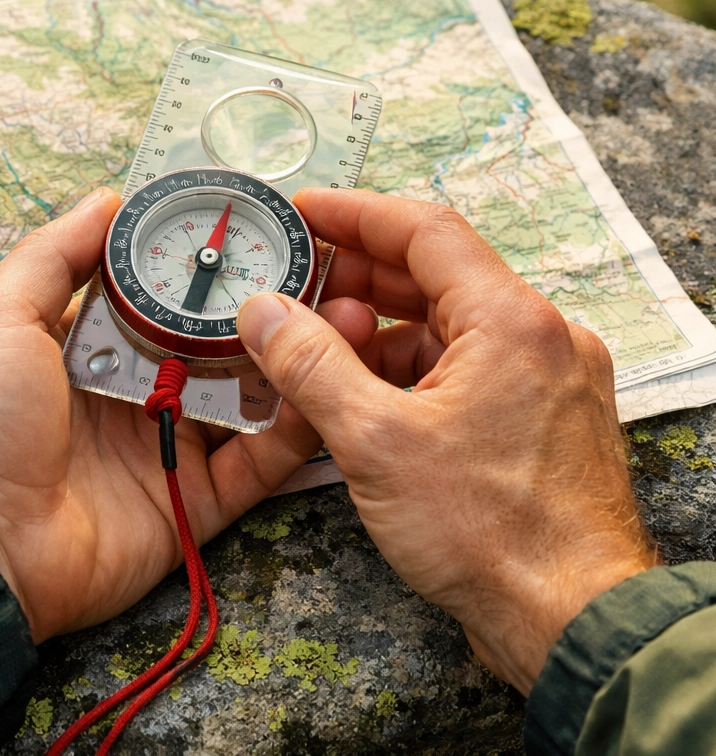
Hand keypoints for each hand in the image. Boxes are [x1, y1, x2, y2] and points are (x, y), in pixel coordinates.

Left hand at [0, 187, 323, 642]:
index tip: (252, 228)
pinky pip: (256, 463)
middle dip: (265, 310)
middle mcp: (138, 389)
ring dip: (292, 362)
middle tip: (316, 272)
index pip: (163, 295)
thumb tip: (108, 199)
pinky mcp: (194, 500)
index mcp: (93, 344)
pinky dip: (292, 432)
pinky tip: (320, 391)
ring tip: (339, 320)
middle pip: (216, 342)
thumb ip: (55, 256)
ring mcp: (169, 445)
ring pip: (248, 396)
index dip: (204, 265)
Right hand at [237, 189, 655, 694]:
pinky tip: (366, 394)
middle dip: (360, 275)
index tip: (305, 212)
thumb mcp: (375, 440)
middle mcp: (539, 337)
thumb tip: (263, 312)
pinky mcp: (538, 418)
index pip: (425, 230)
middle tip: (297, 280)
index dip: (355, 213)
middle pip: (436, 276)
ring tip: (319, 347)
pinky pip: (465, 369)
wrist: (572, 623)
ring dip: (382, 329)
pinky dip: (412, 371)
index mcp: (511, 322)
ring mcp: (545, 379)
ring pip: (448, 327)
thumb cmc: (493, 534)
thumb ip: (310, 364)